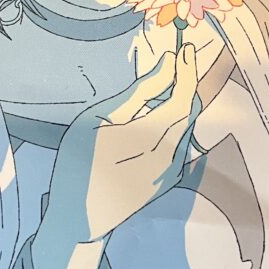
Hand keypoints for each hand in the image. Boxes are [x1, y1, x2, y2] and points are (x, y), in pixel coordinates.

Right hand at [32, 44, 199, 268]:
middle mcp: (171, 155)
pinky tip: (165, 110)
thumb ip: (138, 94)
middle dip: (188, 82)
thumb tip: (166, 65)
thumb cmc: (79, 164)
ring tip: (174, 78)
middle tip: (183, 57)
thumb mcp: (99, 120)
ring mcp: (172, 171)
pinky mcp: (168, 180)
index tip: (186, 49)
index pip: (182, 98)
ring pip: (188, 127)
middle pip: (190, 111)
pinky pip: (182, 143)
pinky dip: (179, 121)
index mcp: (152, 137)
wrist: (80, 219)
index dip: (187, 72)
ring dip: (185, 101)